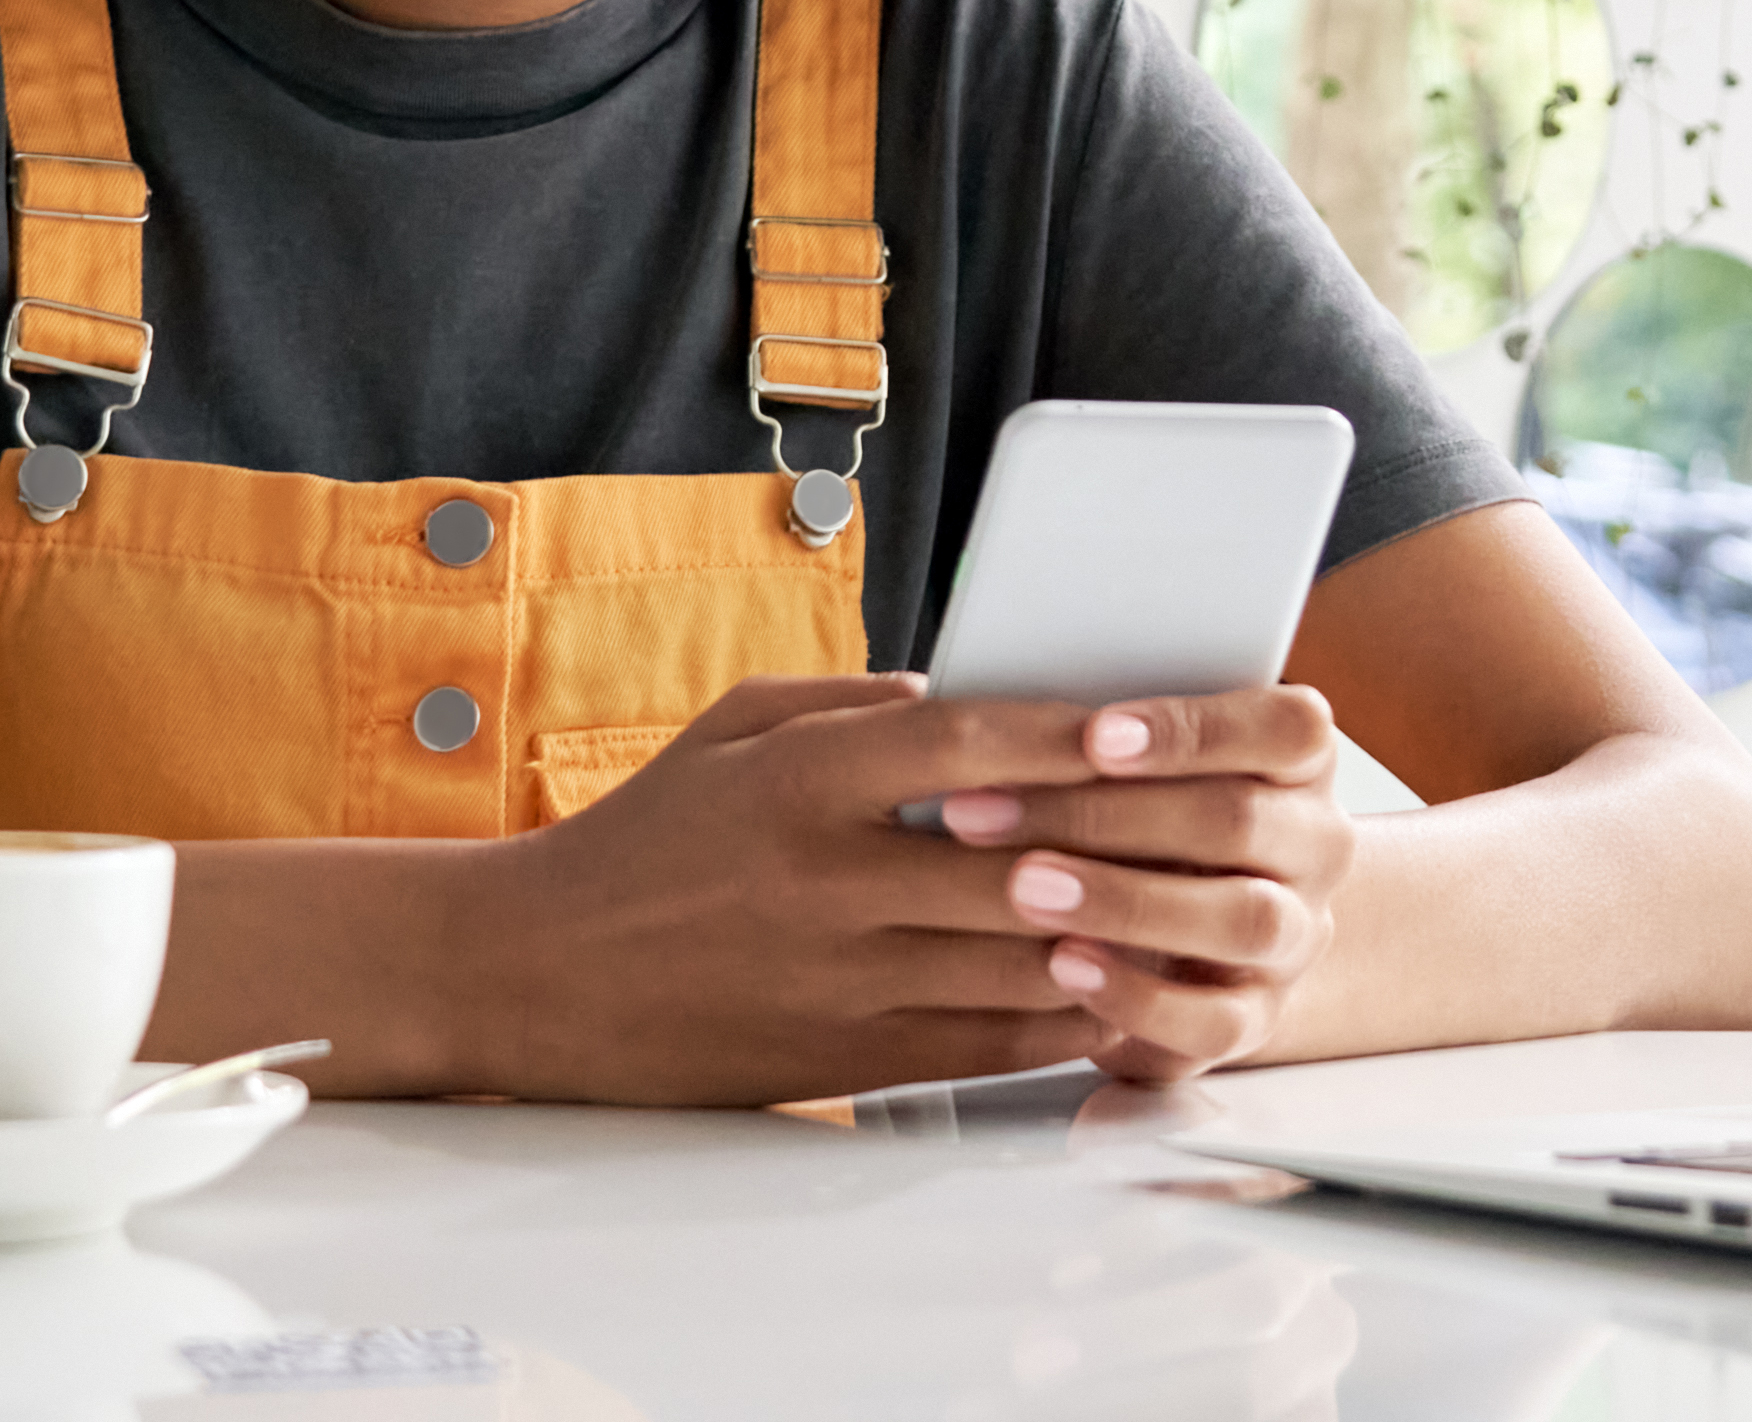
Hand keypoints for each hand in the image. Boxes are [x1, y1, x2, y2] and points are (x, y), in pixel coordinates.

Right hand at [464, 675, 1150, 1103]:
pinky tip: (1122, 992)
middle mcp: (829, 880)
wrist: (542, 975)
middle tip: (1209, 821)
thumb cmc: (645, 839)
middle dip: (1119, 842)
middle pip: (1012, 860)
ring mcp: (840, 978)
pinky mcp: (846, 1057)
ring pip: (1015, 958)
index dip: (1064, 734)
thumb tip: (970, 694)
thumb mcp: (733, 731)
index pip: (963, 744)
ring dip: (1114, 936)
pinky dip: (1064, 1018)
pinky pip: (985, 1041)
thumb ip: (852, 703)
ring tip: (1193, 909)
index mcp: (801, 781)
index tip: (1143, 725)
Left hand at [917, 686, 1354, 1084]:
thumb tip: (986, 713)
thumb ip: (1105, 736)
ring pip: (1240, 919)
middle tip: (992, 813)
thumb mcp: (1155, 765)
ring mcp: (1295, 936)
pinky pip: (1217, 1022)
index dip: (1191, 729)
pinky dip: (1138, 998)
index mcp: (1301, 762)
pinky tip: (1064, 968)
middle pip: (1238, 820)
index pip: (1284, 727)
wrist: (1224, 933)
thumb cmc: (1165, 822)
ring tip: (1022, 889)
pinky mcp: (1259, 1018)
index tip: (1094, 735)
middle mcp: (1314, 846)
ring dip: (1123, 902)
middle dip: (1107, 815)